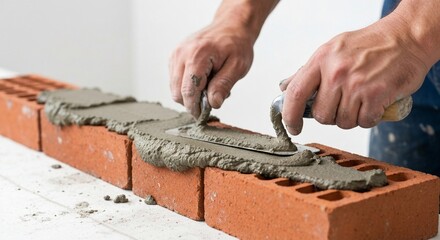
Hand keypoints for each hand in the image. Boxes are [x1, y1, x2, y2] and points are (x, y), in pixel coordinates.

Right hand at [169, 23, 253, 117]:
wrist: (230, 26)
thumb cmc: (236, 45)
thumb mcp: (238, 66)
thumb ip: (224, 85)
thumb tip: (213, 103)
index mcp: (197, 55)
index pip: (189, 90)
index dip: (195, 107)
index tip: (202, 116)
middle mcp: (182, 54)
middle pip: (177, 92)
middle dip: (191, 102)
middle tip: (210, 101)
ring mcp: (176, 54)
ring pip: (174, 87)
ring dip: (189, 94)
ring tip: (208, 86)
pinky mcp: (174, 56)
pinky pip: (175, 80)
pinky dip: (186, 85)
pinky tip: (202, 80)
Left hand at [279, 15, 430, 134]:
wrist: (406, 38)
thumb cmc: (368, 45)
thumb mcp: (332, 50)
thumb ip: (308, 72)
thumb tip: (286, 88)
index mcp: (321, 59)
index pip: (295, 93)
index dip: (290, 116)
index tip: (292, 127)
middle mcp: (336, 72)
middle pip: (321, 115)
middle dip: (330, 116)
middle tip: (342, 103)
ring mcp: (356, 84)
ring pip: (343, 122)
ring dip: (351, 117)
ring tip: (360, 100)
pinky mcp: (376, 95)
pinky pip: (364, 122)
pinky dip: (369, 118)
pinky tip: (373, 103)